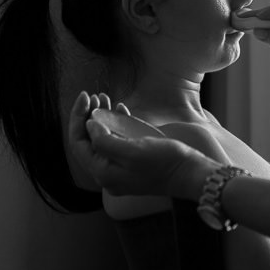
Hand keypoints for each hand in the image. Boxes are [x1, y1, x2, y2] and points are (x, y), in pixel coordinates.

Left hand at [67, 92, 219, 199]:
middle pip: (89, 142)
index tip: (85, 97)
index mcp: (103, 173)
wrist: (191, 174)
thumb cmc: (166, 163)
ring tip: (106, 98)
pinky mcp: (133, 163)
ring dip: (102, 118)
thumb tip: (89, 126)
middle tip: (96, 95)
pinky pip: (118, 142)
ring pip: (103, 140)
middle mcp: (108, 173)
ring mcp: (120, 170)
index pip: (78, 143)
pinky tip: (122, 109)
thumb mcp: (134, 150)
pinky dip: (117, 125)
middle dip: (89, 116)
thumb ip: (105, 140)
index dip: (78, 118)